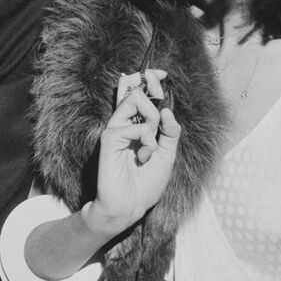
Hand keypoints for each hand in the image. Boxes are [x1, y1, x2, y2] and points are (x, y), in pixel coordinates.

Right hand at [86, 71, 181, 236]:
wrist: (130, 206)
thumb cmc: (146, 184)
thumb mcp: (167, 155)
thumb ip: (170, 132)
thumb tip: (168, 110)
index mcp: (137, 126)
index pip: (141, 94)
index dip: (151, 79)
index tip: (162, 73)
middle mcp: (125, 124)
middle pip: (137, 91)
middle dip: (155, 98)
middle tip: (159, 121)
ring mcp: (116, 130)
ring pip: (134, 101)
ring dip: (152, 121)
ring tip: (151, 146)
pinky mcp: (109, 139)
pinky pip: (133, 126)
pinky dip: (146, 141)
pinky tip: (143, 157)